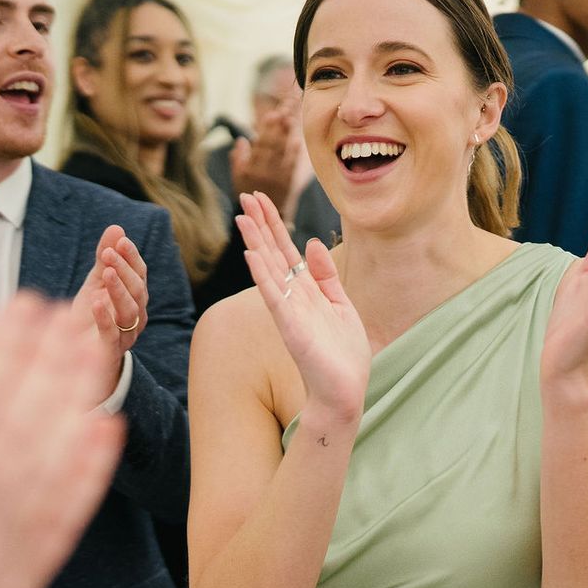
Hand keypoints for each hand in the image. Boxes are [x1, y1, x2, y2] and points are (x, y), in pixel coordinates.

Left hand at [72, 224, 147, 401]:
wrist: (75, 354)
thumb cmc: (89, 316)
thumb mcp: (95, 283)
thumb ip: (105, 258)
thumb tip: (116, 227)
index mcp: (135, 296)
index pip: (140, 273)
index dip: (132, 257)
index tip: (120, 241)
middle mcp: (136, 314)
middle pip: (138, 289)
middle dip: (125, 269)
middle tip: (109, 253)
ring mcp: (127, 334)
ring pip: (130, 310)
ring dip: (119, 289)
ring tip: (106, 273)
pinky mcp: (111, 350)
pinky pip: (112, 334)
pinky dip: (105, 318)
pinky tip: (96, 302)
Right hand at [231, 102, 300, 211]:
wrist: (264, 216)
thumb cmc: (249, 192)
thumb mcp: (237, 177)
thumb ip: (238, 159)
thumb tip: (242, 140)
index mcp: (248, 168)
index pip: (259, 144)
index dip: (266, 128)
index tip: (272, 113)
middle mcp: (262, 172)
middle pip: (272, 144)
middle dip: (278, 125)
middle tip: (286, 107)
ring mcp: (276, 178)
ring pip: (282, 152)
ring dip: (287, 134)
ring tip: (292, 116)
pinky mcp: (288, 183)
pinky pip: (291, 166)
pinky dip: (294, 153)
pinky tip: (297, 141)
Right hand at [236, 190, 369, 422]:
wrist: (345, 391)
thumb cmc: (343, 354)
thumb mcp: (341, 305)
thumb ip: (326, 277)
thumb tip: (312, 243)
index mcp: (306, 291)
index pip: (285, 250)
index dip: (274, 224)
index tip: (261, 199)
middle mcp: (293, 298)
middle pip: (272, 253)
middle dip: (261, 224)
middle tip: (245, 196)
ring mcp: (289, 312)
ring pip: (268, 270)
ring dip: (255, 243)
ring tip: (243, 217)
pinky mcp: (291, 328)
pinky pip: (274, 297)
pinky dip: (263, 276)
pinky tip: (252, 256)